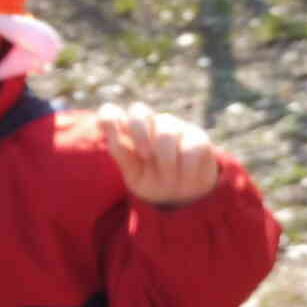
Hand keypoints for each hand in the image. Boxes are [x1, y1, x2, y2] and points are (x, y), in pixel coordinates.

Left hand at [97, 101, 220, 207]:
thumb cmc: (154, 181)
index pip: (111, 113)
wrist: (185, 196)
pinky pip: (189, 149)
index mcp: (130, 133)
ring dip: (166, 162)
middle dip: (139, 134)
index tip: (111, 134)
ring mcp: (175, 127)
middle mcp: (151, 124)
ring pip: (165, 132)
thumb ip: (123, 153)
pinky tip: (187, 176)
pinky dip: (186, 169)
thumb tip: (113, 134)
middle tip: (145, 156)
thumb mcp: (134, 174)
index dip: (108, 116)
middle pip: (138, 111)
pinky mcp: (198, 137)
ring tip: (170, 178)